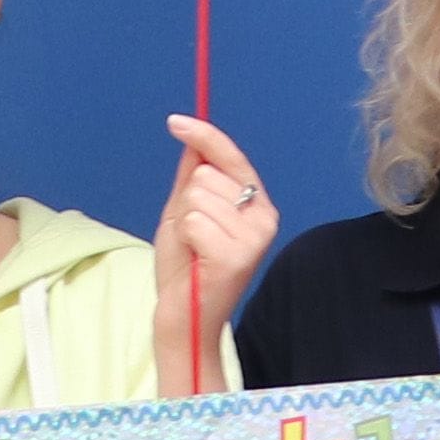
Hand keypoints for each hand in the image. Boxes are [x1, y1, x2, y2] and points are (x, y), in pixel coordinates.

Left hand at [149, 114, 282, 391]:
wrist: (183, 318)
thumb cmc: (185, 269)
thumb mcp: (185, 215)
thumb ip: (192, 179)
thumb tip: (193, 140)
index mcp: (256, 205)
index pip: (231, 158)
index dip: (204, 136)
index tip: (175, 121)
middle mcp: (264, 218)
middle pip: (206, 174)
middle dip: (186, 202)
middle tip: (192, 238)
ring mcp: (254, 237)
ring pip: (198, 196)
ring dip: (184, 222)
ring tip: (193, 251)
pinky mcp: (238, 255)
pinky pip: (194, 220)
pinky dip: (185, 238)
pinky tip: (195, 261)